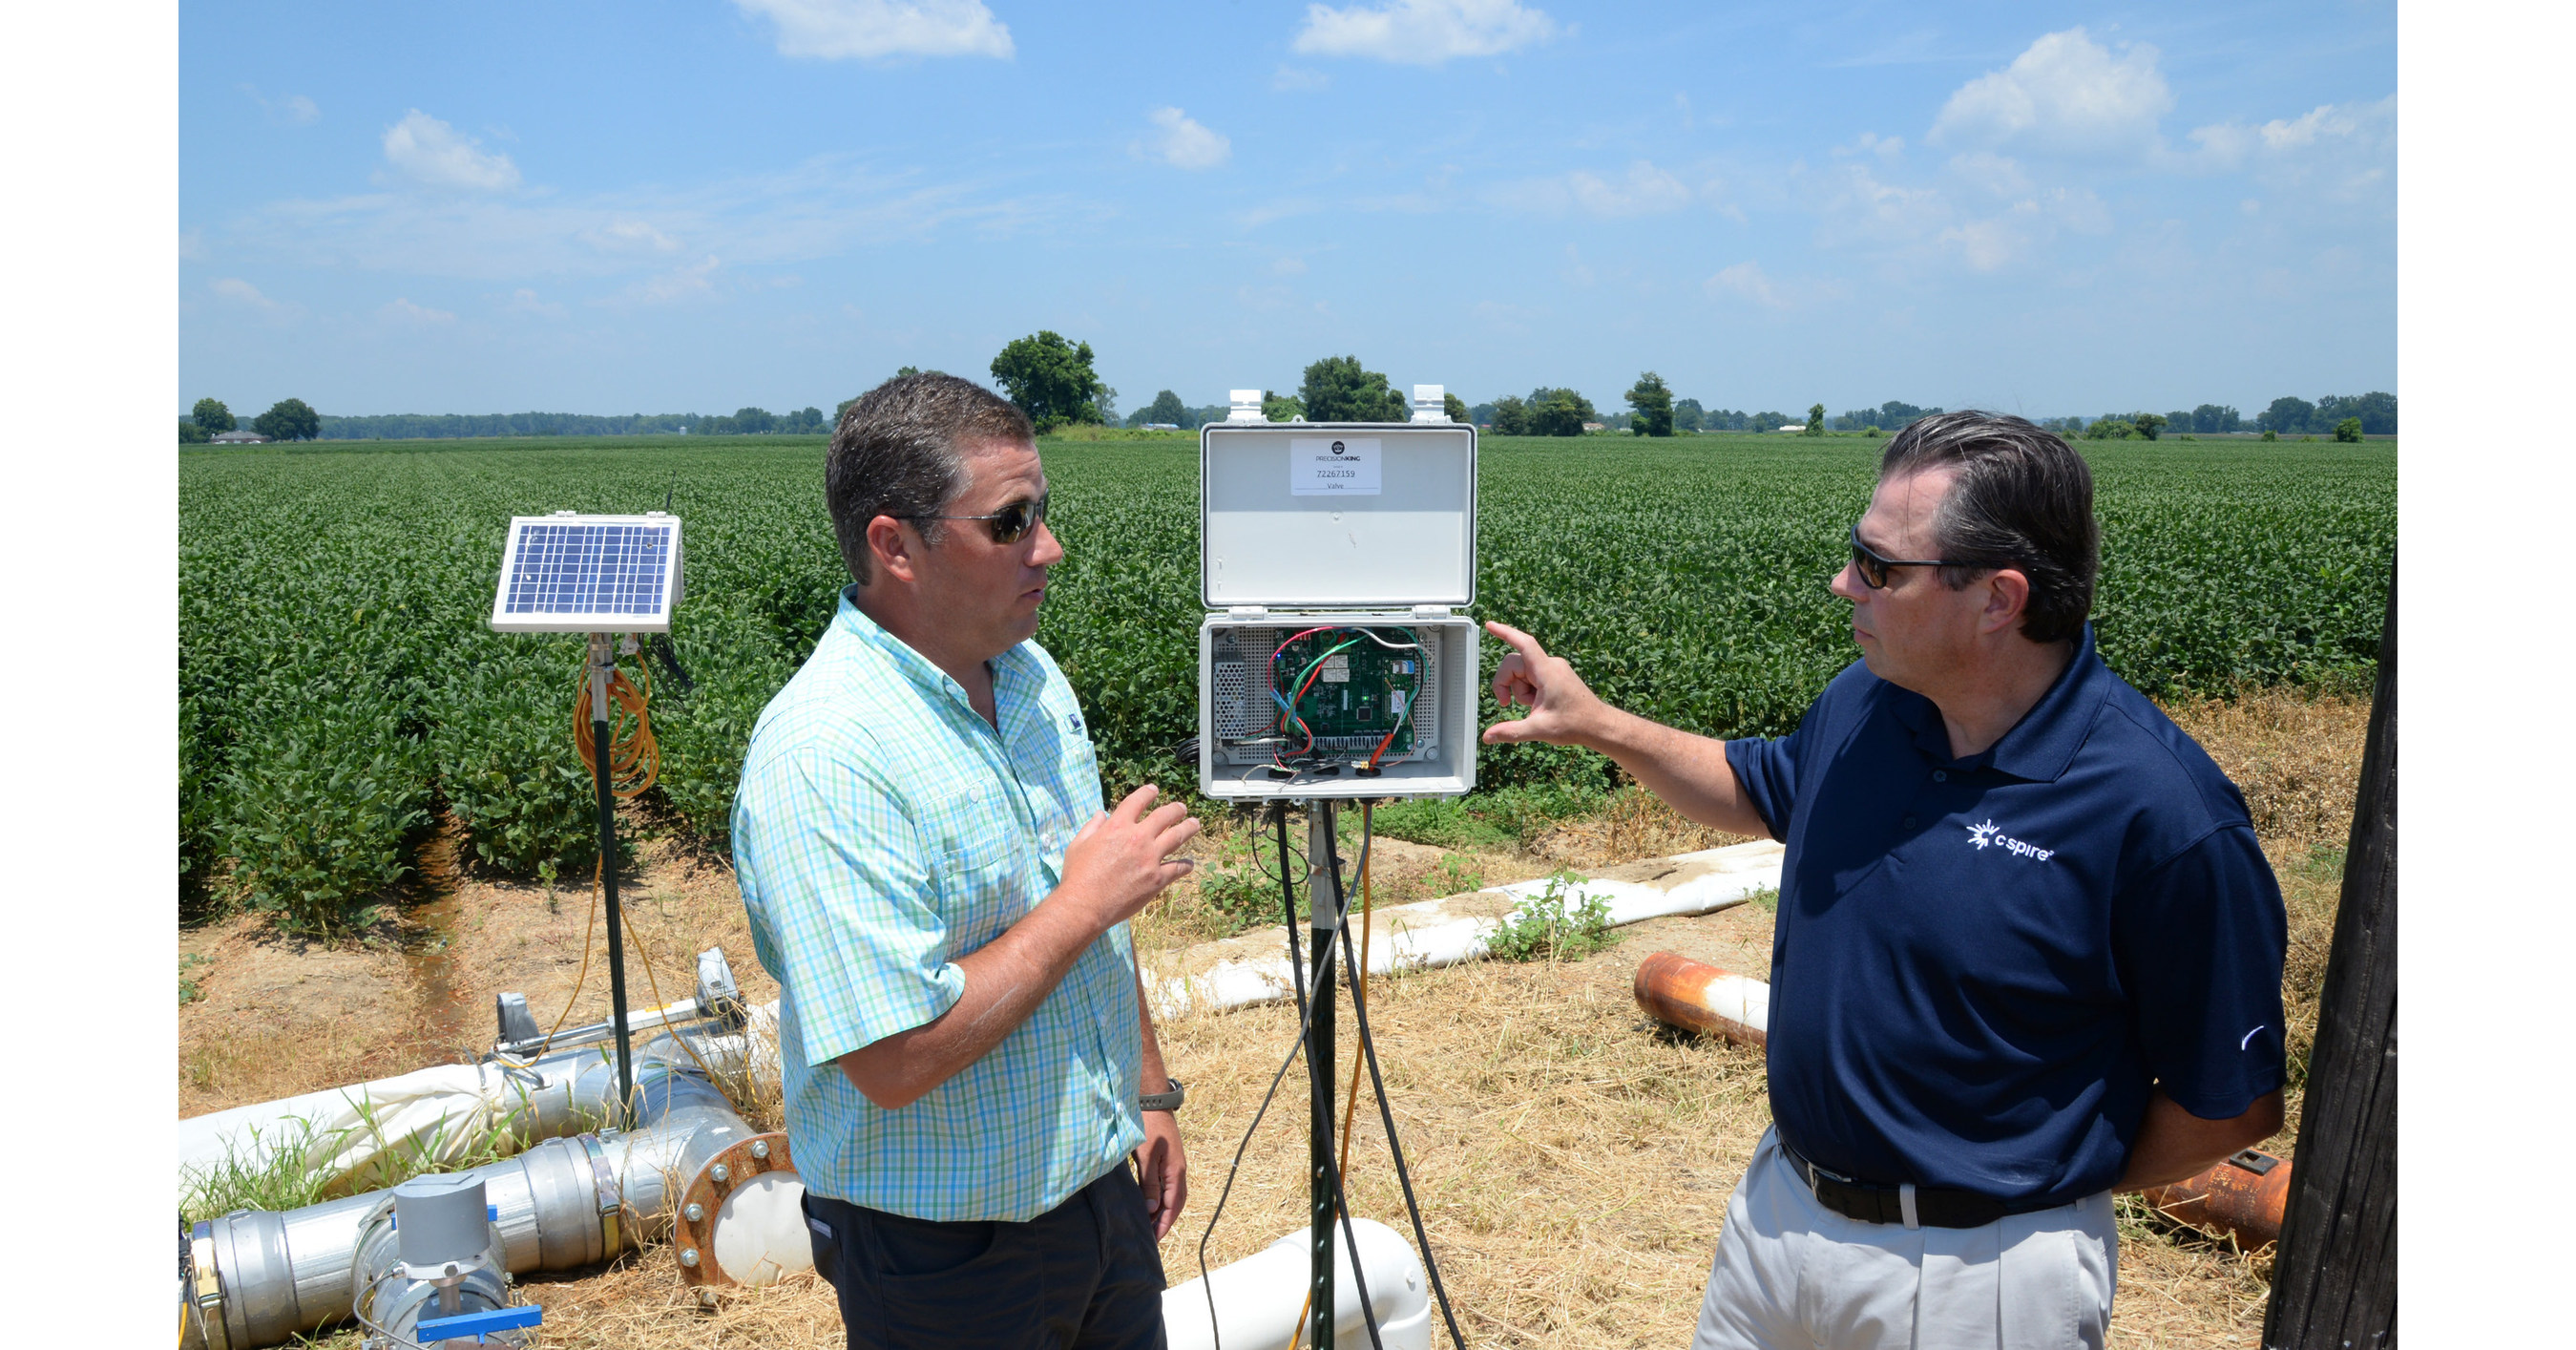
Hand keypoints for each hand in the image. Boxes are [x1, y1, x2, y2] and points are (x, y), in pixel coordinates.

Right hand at [1057, 784, 1201, 931]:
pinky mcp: (1157, 879)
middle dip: (1175, 809)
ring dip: (1188, 828)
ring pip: (1177, 837)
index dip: (1147, 793)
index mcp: (1117, 826)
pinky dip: (1186, 865)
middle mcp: (1137, 838)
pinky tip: (1189, 864)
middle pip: (1164, 816)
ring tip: (1194, 824)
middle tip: (1181, 808)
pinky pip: (1178, 868)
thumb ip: (1091, 827)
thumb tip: (1101, 814)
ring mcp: (1150, 858)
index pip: (1137, 801)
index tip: (1154, 790)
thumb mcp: (1078, 845)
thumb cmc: (1078, 876)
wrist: (1085, 905)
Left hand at [1135, 1109, 1187, 1239]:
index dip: (1164, 1224)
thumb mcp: (1146, 1156)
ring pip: (1173, 1196)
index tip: (1155, 1239)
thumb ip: (1149, 1183)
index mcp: (1175, 1172)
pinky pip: (1167, 1186)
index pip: (1173, 1206)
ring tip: (1151, 1224)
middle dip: (1166, 1222)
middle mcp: (1178, 1171)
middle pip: (1176, 1204)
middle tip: (1153, 1237)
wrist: (1153, 1103)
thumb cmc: (1148, 1128)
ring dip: (1164, 1211)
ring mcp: (1174, 1165)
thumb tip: (1152, 1209)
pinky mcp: (1168, 1160)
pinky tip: (1151, 1203)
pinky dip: (1161, 1199)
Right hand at [1481, 620, 1606, 747]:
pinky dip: (1529, 690)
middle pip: (1515, 664)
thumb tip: (1488, 737)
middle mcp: (1551, 665)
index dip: (1505, 632)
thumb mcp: (1538, 729)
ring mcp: (1554, 669)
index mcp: (1547, 671)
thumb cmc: (1575, 725)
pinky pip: (1533, 676)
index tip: (1489, 625)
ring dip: (1521, 691)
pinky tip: (1539, 705)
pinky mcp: (1556, 675)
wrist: (1599, 725)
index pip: (1524, 643)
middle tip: (1508, 705)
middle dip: (1508, 684)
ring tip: (1535, 708)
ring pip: (1523, 672)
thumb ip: (1510, 732)